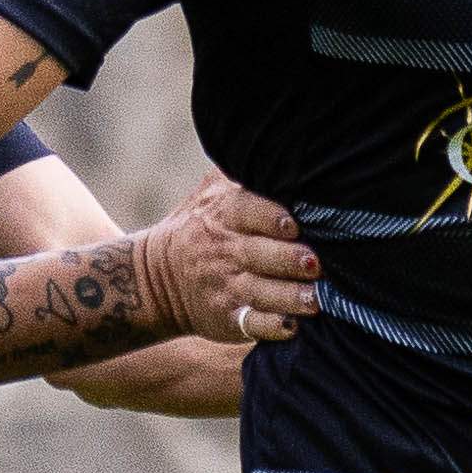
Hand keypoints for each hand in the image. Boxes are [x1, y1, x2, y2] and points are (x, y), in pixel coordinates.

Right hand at [135, 170, 318, 347]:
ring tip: (316, 299)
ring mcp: (224, 286)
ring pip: (260, 291)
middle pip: (258, 254)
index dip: (271, 217)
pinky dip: (271, 327)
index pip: (247, 211)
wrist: (155, 277)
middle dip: (289, 259)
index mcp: (222, 215)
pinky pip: (251, 324)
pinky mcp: (226, 318)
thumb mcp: (208, 193)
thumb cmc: (198, 227)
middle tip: (316, 263)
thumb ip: (240, 173)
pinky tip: (292, 326)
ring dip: (289, 296)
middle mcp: (223, 251)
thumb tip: (282, 145)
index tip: (294, 224)